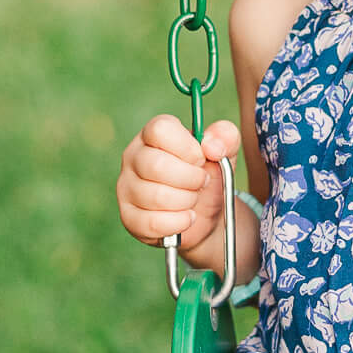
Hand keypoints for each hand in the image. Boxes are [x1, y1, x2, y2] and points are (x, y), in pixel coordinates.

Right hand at [117, 114, 241, 264]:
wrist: (204, 215)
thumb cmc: (207, 176)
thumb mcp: (224, 152)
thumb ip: (226, 136)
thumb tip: (212, 146)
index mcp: (153, 134)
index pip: (160, 129)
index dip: (188, 148)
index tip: (201, 159)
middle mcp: (133, 156)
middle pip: (156, 165)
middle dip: (191, 179)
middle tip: (201, 183)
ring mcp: (126, 187)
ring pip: (155, 196)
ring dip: (187, 201)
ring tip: (193, 199)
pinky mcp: (129, 217)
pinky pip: (152, 222)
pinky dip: (178, 222)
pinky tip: (187, 217)